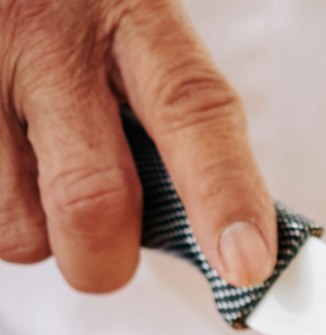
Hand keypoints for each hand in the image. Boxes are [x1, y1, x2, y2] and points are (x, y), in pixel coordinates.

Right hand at [0, 0, 272, 291]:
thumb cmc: (83, 18)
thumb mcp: (140, 38)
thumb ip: (179, 126)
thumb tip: (229, 241)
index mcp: (135, 20)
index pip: (192, 115)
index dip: (224, 196)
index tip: (246, 263)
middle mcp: (52, 40)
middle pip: (92, 196)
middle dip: (107, 258)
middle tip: (110, 257)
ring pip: (17, 221)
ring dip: (41, 236)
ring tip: (44, 184)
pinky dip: (3, 210)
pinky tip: (12, 168)